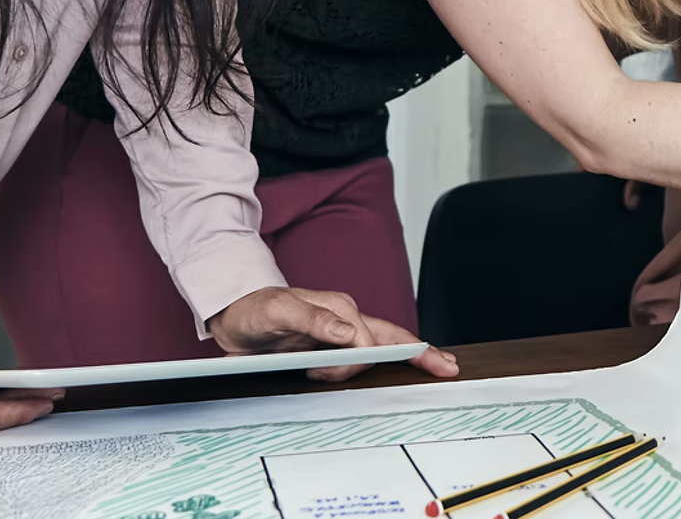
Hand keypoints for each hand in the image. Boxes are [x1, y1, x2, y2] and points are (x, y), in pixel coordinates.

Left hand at [208, 287, 459, 381]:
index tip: (329, 372)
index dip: (359, 360)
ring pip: (382, 346)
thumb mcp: (277, 311)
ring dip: (391, 360)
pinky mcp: (333, 342)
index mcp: (339, 309)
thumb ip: (314, 319)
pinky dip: (387, 358)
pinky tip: (399, 363)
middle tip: (447, 367)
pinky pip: (367, 351)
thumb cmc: (254, 309)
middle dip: (421, 351)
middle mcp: (346, 318)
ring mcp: (342, 330)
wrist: (233, 312)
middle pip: (393, 336)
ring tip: (392, 367)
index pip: (367, 341)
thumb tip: (351, 334)